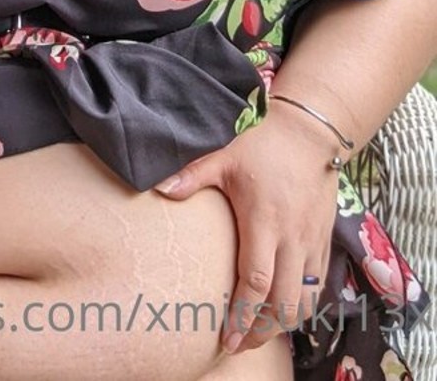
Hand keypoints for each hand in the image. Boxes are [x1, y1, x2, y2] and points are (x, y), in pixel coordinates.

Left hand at [153, 105, 340, 355]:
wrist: (309, 135)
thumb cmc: (262, 146)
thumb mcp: (223, 157)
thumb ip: (192, 177)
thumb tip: (158, 189)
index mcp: (264, 221)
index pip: (256, 280)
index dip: (243, 314)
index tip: (228, 337)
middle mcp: (292, 238)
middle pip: (283, 304)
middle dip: (262, 332)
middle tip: (239, 345)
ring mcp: (311, 243)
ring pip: (303, 301)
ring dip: (283, 325)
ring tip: (258, 335)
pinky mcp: (323, 243)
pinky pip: (316, 287)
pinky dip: (301, 307)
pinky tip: (282, 313)